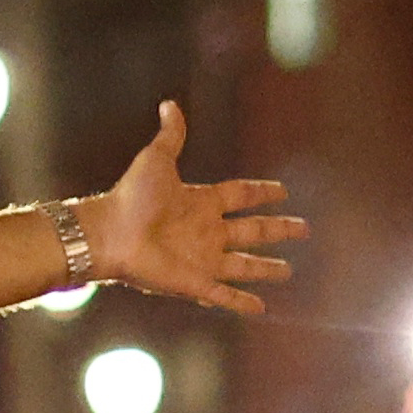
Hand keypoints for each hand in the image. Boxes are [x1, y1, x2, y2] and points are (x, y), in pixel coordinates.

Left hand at [77, 104, 301, 319]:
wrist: (109, 233)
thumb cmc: (130, 197)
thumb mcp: (156, 160)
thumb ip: (171, 136)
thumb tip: (169, 104)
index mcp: (201, 201)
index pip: (240, 196)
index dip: (261, 193)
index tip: (282, 192)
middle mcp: (207, 232)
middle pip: (252, 231)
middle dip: (278, 230)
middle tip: (304, 230)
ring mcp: (202, 259)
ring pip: (244, 265)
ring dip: (266, 269)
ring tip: (288, 271)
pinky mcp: (195, 282)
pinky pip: (224, 295)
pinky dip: (242, 302)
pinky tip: (261, 308)